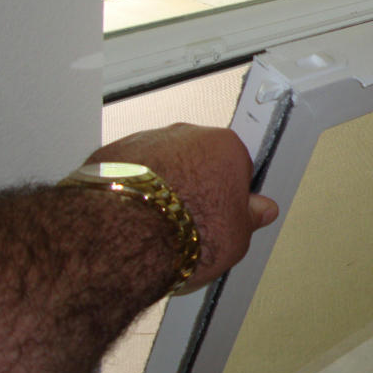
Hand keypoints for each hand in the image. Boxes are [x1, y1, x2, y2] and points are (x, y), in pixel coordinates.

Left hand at [84, 123, 278, 291]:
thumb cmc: (185, 233)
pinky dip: (129, 191)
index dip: (231, 192)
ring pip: (161, 164)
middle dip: (195, 186)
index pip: (237, 164)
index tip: (226, 211)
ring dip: (161, 187)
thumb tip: (261, 210)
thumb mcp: (237, 237)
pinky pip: (128, 172)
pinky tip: (131, 219)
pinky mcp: (111, 154)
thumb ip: (250, 218)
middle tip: (192, 223)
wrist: (124, 238)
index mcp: (226, 146)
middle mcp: (186, 135)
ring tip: (158, 226)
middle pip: (198, 159)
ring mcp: (146, 141)